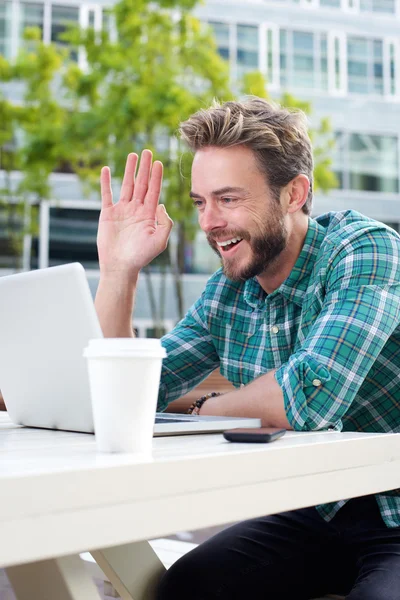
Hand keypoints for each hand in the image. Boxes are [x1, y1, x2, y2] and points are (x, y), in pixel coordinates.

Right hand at [98, 150, 172, 276]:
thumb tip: (162, 205)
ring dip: (130, 170)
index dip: (156, 176)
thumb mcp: (160, 241)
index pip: (154, 191)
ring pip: (127, 185)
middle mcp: (137, 210)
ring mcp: (122, 210)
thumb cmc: (141, 257)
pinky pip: (107, 194)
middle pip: (142, 184)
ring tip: (133, 154)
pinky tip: (107, 170)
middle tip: (148, 151)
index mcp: (149, 215)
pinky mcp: (108, 214)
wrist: (120, 266)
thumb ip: (165, 223)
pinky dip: (106, 182)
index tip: (159, 162)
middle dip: (145, 168)